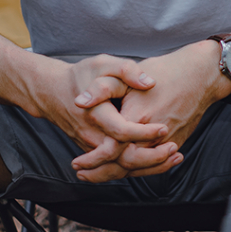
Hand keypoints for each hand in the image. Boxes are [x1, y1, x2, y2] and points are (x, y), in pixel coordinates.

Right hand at [23, 53, 179, 176]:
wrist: (54, 92)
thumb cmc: (83, 75)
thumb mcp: (104, 64)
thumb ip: (126, 70)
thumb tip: (149, 82)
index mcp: (97, 114)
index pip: (122, 132)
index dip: (144, 132)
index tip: (164, 128)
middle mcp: (93, 136)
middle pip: (123, 158)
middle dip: (152, 158)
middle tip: (176, 148)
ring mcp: (92, 147)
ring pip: (121, 167)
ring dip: (149, 166)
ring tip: (175, 157)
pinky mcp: (95, 152)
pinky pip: (117, 165)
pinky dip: (139, 166)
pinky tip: (160, 159)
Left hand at [71, 40, 230, 181]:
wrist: (199, 74)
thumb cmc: (164, 72)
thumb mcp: (130, 75)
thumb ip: (103, 89)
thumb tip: (79, 102)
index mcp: (137, 119)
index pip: (111, 150)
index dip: (93, 160)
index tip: (77, 164)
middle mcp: (152, 136)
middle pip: (124, 165)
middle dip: (101, 173)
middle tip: (82, 174)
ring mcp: (166, 142)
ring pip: (139, 168)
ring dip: (117, 174)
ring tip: (98, 175)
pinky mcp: (175, 143)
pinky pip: (154, 164)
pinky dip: (138, 170)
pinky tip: (126, 169)